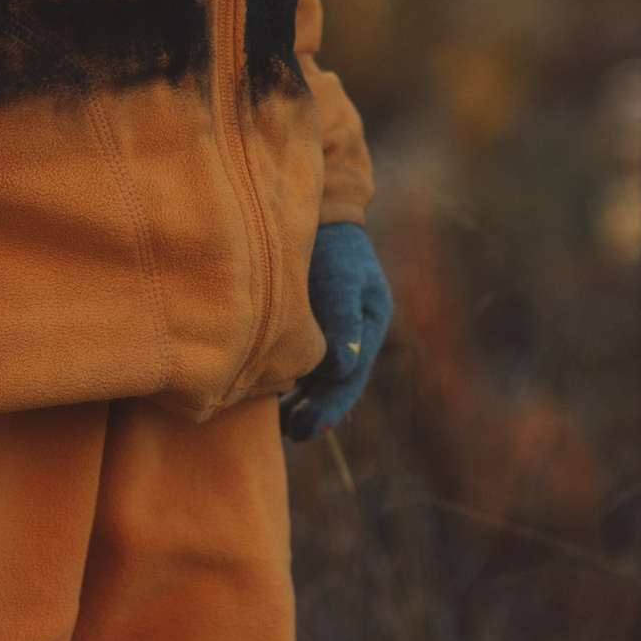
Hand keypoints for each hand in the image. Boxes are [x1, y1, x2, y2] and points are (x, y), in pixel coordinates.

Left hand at [282, 222, 391, 440]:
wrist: (318, 204)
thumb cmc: (329, 241)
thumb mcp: (341, 277)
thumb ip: (344, 318)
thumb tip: (342, 368)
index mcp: (370, 322)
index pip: (351, 376)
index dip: (330, 406)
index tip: (309, 429)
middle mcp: (354, 328)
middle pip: (337, 382)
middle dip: (318, 411)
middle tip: (294, 436)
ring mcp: (334, 322)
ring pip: (320, 373)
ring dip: (304, 399)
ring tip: (283, 424)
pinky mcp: (311, 315)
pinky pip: (304, 356)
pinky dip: (291, 376)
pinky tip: (270, 391)